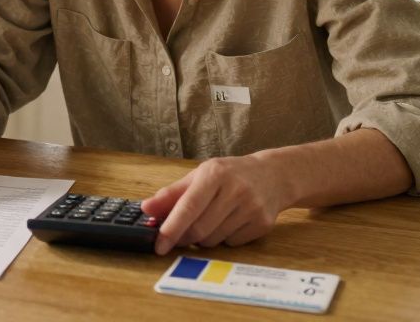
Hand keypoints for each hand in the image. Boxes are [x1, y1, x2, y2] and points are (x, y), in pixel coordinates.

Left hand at [140, 154, 291, 254]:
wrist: (273, 175)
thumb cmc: (230, 174)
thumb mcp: (200, 175)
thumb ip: (172, 193)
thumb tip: (146, 209)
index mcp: (215, 174)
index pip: (189, 206)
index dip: (171, 227)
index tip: (159, 244)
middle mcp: (235, 190)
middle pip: (200, 228)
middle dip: (184, 236)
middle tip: (179, 234)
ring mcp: (251, 208)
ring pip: (214, 239)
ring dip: (203, 238)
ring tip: (209, 221)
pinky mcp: (263, 224)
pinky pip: (232, 243)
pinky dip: (223, 239)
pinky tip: (229, 223)